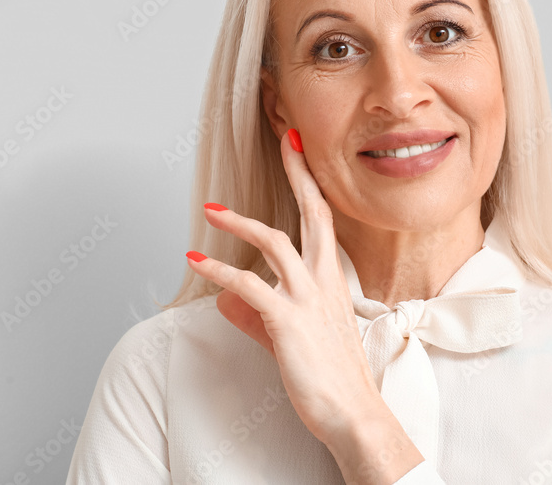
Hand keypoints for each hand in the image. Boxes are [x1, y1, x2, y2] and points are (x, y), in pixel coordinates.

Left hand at [184, 130, 384, 447]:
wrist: (353, 412)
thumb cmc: (332, 377)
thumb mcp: (293, 337)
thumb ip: (258, 315)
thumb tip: (227, 302)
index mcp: (333, 280)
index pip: (325, 220)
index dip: (311, 184)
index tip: (301, 152)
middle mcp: (325, 280)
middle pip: (313, 212)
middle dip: (298, 173)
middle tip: (286, 139)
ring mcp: (308, 298)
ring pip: (275, 241)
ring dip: (240, 222)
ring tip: (213, 210)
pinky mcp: (287, 320)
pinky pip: (248, 285)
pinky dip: (219, 270)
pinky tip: (198, 262)